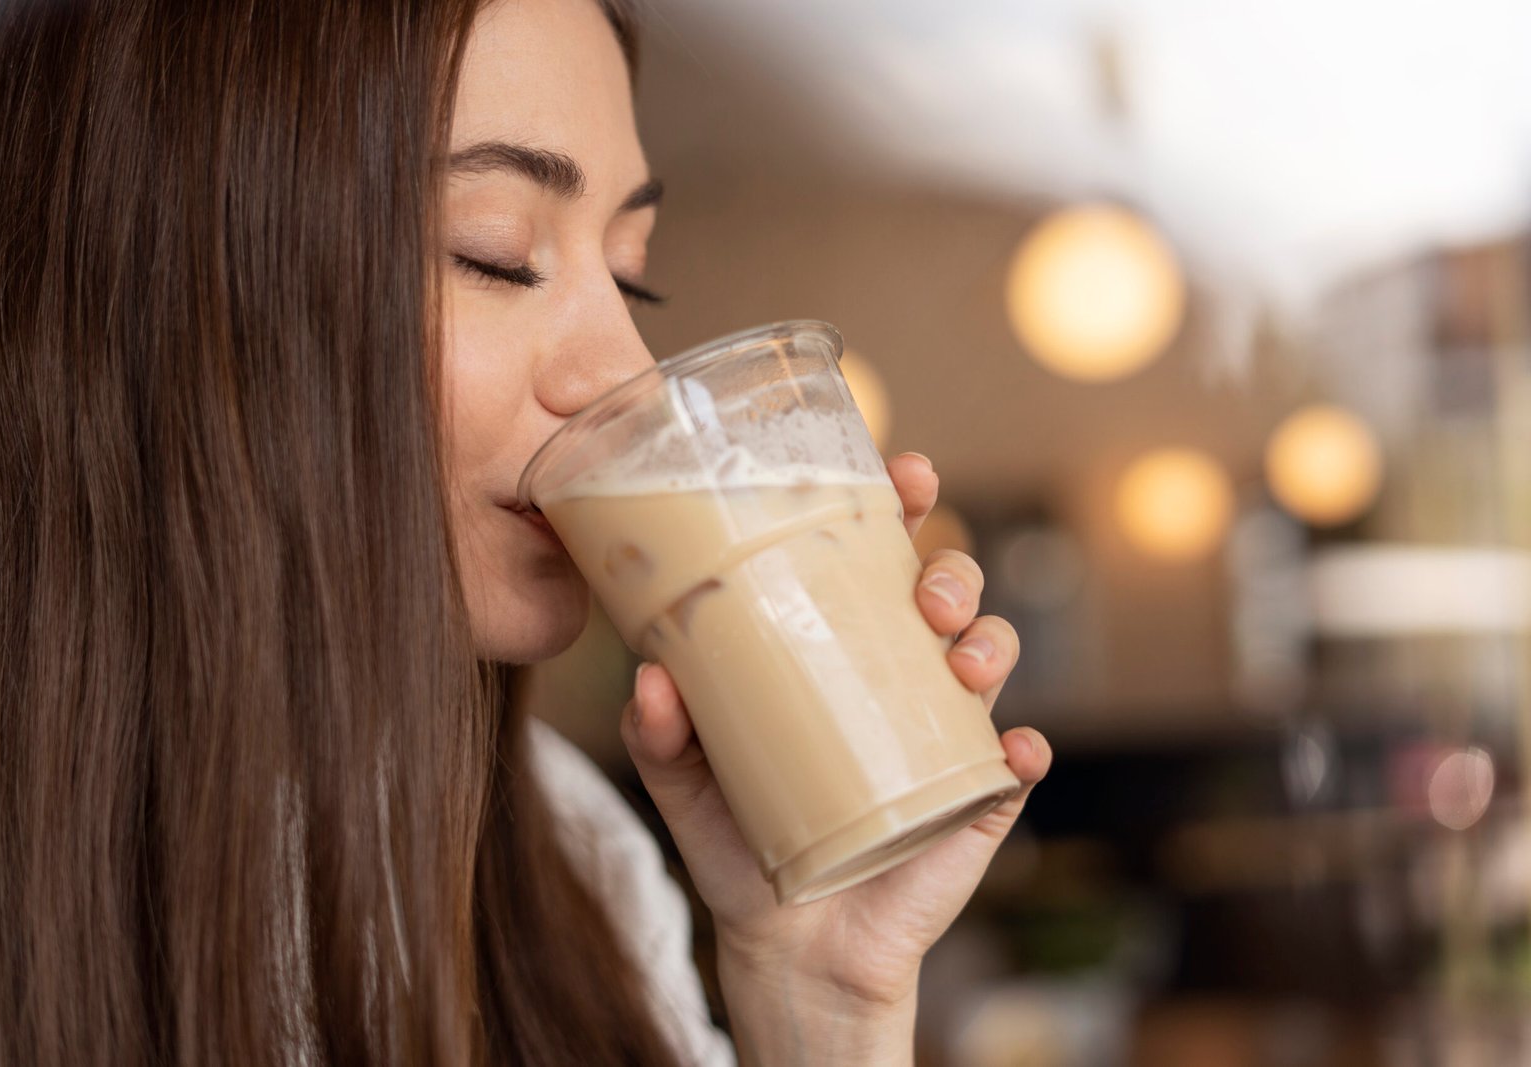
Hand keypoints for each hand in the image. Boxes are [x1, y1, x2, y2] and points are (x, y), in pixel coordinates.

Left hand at [619, 452, 1050, 1014]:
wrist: (786, 946)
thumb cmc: (738, 838)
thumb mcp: (682, 779)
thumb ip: (656, 730)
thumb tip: (651, 677)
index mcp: (839, 644)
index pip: (876, 556)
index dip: (902, 505)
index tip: (906, 474)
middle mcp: (899, 675)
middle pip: (948, 592)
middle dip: (953, 571)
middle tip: (925, 593)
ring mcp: (945, 734)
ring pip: (992, 657)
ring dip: (991, 643)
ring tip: (961, 662)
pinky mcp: (976, 800)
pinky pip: (1020, 767)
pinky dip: (1025, 752)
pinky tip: (1012, 750)